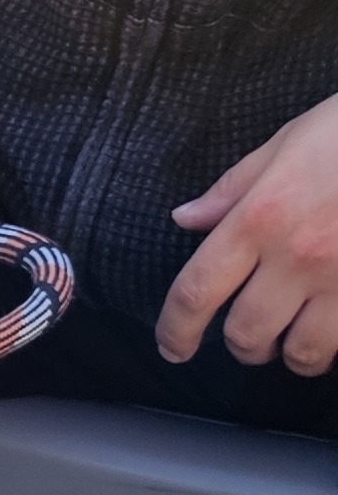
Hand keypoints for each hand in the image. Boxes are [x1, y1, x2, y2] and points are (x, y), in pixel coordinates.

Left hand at [161, 93, 337, 373]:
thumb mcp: (288, 142)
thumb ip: (234, 189)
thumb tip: (187, 218)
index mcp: (261, 217)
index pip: (197, 291)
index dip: (176, 330)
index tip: (173, 347)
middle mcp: (297, 256)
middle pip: (248, 333)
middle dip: (243, 344)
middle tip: (250, 336)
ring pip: (303, 352)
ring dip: (292, 353)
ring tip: (295, 337)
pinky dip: (336, 348)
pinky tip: (334, 331)